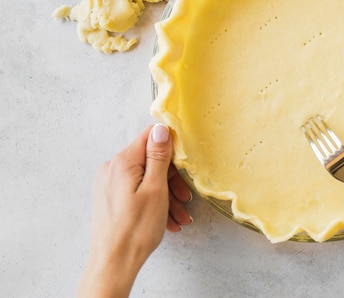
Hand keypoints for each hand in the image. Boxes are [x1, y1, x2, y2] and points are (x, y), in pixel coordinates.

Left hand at [77, 124, 192, 297]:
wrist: (113, 264)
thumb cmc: (135, 229)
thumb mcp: (156, 188)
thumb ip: (158, 156)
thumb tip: (161, 128)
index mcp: (122, 162)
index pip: (151, 137)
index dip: (172, 149)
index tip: (185, 165)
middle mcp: (112, 169)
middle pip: (150, 161)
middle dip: (172, 180)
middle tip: (185, 200)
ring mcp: (109, 184)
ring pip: (147, 180)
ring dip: (166, 196)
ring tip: (179, 217)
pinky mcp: (111, 198)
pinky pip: (138, 192)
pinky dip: (154, 203)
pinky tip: (167, 221)